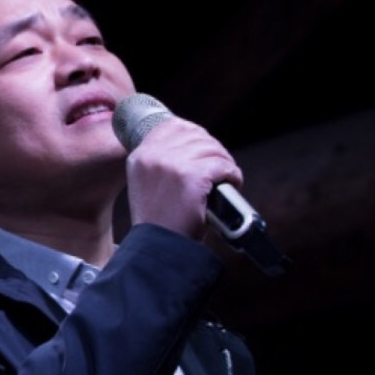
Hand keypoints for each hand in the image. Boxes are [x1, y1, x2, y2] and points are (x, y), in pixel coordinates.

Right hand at [125, 117, 243, 239]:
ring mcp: (172, 164)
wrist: (158, 248)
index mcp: (140, 156)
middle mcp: (153, 155)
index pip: (172, 125)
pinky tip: (234, 183)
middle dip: (213, 149)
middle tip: (220, 166)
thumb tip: (194, 145)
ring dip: (224, 162)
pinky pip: (222, 165)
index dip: (194, 134)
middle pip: (195, 134)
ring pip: (211, 148)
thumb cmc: (159, 223)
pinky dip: (233, 174)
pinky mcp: (192, 177)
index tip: (205, 147)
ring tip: (228, 176)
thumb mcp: (148, 185)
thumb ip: (162, 163)